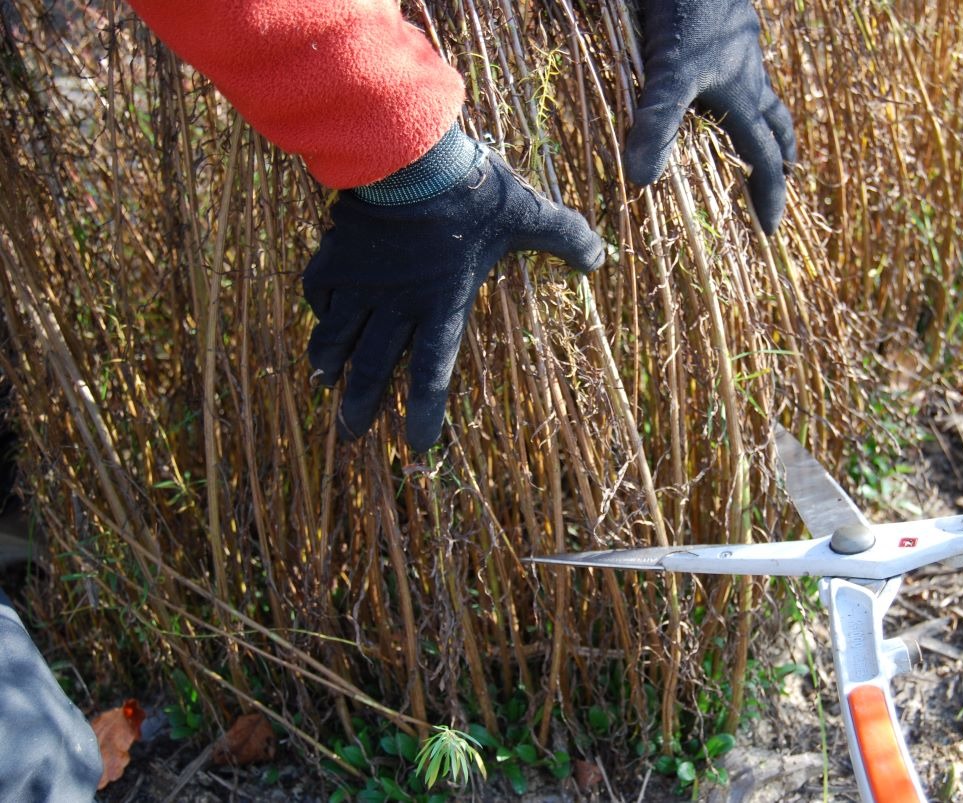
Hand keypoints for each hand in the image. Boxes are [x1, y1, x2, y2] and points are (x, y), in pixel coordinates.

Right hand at [303, 131, 603, 450]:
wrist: (411, 156)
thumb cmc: (475, 191)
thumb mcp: (529, 214)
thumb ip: (565, 238)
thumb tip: (600, 259)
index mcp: (442, 304)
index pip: (431, 373)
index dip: (424, 412)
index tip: (416, 444)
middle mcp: (397, 304)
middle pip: (372, 368)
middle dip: (360, 405)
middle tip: (350, 433)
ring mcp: (362, 282)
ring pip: (337, 338)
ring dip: (330, 365)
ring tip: (325, 385)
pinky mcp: (336, 255)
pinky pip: (320, 293)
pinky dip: (319, 311)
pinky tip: (321, 320)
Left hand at [624, 0, 795, 233]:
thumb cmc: (684, 18)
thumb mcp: (667, 74)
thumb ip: (657, 124)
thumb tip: (642, 181)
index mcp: (743, 98)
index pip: (765, 159)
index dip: (768, 196)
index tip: (770, 230)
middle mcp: (750, 77)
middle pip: (775, 128)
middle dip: (778, 161)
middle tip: (781, 185)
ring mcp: (741, 52)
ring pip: (764, 96)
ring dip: (769, 124)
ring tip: (769, 141)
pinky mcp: (726, 30)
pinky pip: (744, 70)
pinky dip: (744, 89)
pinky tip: (727, 82)